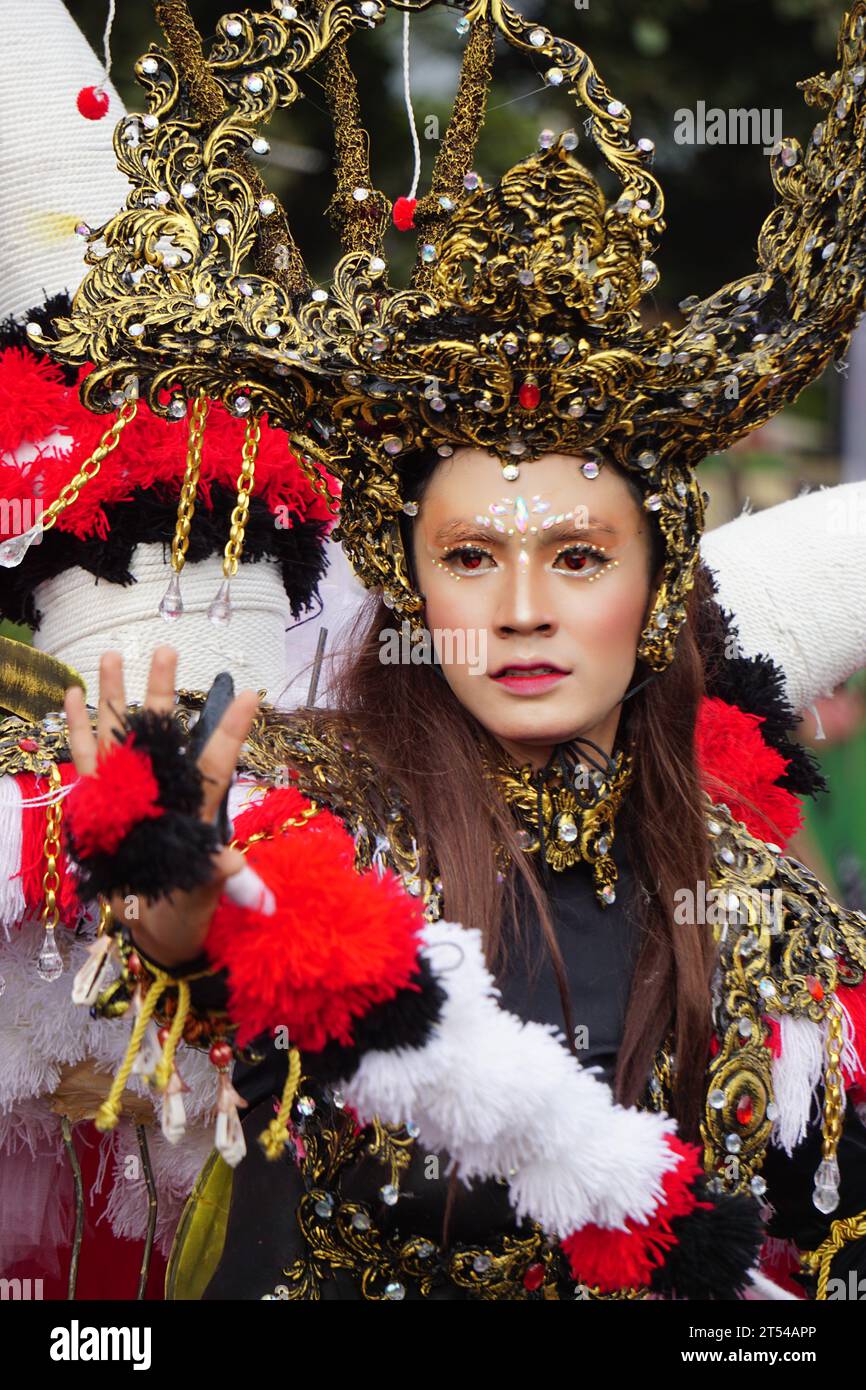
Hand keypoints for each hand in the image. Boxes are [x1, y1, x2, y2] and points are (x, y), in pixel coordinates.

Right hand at [65, 646, 259, 967]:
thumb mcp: (207, 893)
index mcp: (195, 805)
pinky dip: (78, 728)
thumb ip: (222, 879)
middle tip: (166, 648)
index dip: (232, 729)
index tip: (252, 694)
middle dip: (160, 690)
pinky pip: (85, 759)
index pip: (216, 760)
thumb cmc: (188, 906)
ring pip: (119, 735)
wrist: (152, 925)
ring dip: (114, 696)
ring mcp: (126, 792)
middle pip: (161, 732)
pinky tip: (74, 695)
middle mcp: (161, 789)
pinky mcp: (97, 804)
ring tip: (110, 654)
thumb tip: (251, 886)